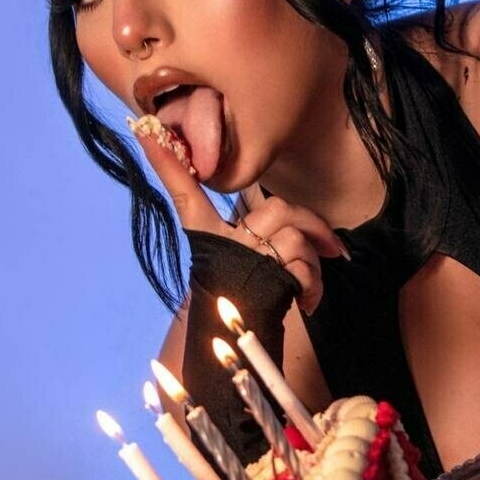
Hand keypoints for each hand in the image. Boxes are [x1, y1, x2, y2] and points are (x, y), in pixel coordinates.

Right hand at [132, 122, 348, 313]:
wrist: (234, 347)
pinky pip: (301, 270)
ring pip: (295, 242)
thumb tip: (278, 221)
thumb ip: (256, 235)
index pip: (185, 193)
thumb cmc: (237, 299)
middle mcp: (225, 244)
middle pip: (279, 211)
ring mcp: (245, 263)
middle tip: (332, 249)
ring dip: (314, 267)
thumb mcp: (237, 264)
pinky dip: (313, 287)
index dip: (168, 164)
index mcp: (209, 236)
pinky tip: (306, 303)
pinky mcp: (265, 285)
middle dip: (314, 226)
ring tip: (308, 288)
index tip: (148, 132)